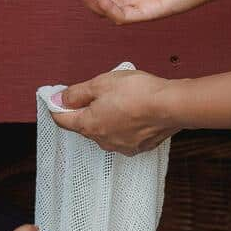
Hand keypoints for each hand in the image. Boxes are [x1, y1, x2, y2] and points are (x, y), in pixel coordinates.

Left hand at [49, 69, 176, 154]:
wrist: (171, 106)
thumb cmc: (137, 92)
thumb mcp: (100, 83)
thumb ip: (76, 93)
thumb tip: (58, 100)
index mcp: (89, 125)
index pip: (63, 120)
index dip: (58, 106)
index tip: (59, 97)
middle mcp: (103, 141)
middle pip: (86, 125)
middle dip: (88, 109)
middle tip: (100, 91)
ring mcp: (122, 146)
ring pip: (106, 131)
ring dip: (108, 117)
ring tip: (123, 100)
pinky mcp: (139, 147)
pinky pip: (125, 135)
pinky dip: (126, 125)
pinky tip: (135, 112)